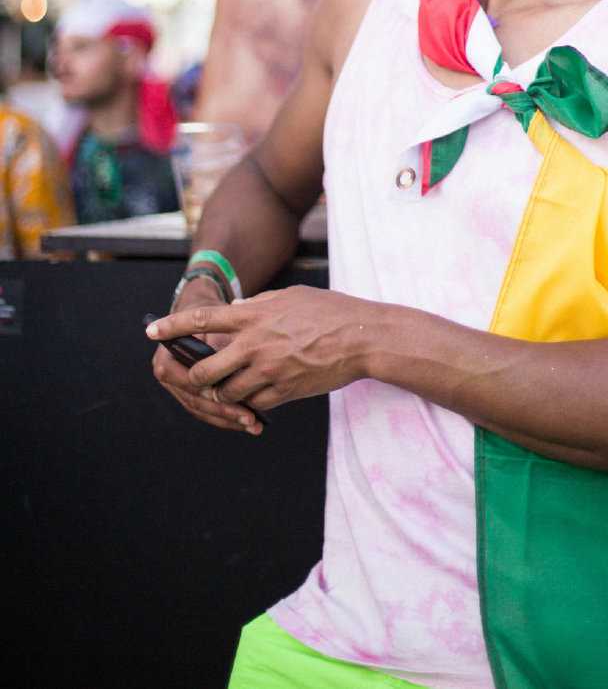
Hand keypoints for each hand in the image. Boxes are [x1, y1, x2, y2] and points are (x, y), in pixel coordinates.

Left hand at [147, 285, 372, 416]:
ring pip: (225, 393)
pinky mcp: (283, 392)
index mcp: (254, 316)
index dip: (172, 327)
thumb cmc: (329, 311)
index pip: (202, 320)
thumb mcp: (290, 296)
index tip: (152, 332)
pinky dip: (249, 403)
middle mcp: (255, 344)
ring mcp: (268, 370)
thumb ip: (259, 305)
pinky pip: (253, 404)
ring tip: (230, 388)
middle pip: (204, 370)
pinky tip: (257, 395)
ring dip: (222, 393)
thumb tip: (237, 312)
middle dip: (196, 377)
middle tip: (200, 377)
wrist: (362, 337)